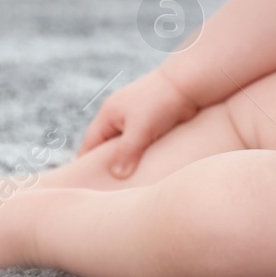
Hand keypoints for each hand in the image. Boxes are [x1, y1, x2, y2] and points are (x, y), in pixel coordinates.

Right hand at [77, 68, 199, 177]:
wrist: (190, 83)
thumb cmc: (161, 101)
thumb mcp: (139, 128)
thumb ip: (126, 152)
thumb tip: (115, 176)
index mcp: (109, 115)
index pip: (89, 146)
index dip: (85, 166)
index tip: (86, 188)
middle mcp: (120, 117)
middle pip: (106, 149)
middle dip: (108, 168)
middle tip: (108, 193)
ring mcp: (137, 120)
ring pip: (127, 149)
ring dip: (128, 164)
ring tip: (128, 188)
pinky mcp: (154, 125)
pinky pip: (143, 146)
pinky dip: (143, 158)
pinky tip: (147, 173)